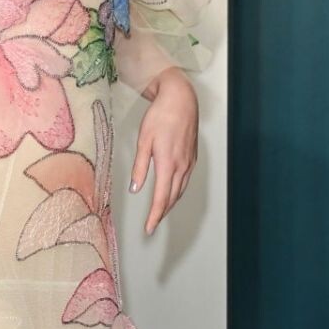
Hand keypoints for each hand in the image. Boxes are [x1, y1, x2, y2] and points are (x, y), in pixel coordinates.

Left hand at [129, 68, 198, 235]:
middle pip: (172, 198)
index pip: (161, 198)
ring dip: (170, 204)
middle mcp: (182, 166)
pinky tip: (171, 193)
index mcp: (168, 164)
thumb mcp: (144, 141)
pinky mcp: (192, 157)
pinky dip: (177, 191)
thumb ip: (140, 167)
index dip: (154, 216)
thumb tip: (135, 188)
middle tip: (152, 225)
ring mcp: (189, 162)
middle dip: (161, 213)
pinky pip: (185, 181)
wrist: (181, 99)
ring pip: (180, 190)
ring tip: (160, 213)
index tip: (149, 228)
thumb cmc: (161, 116)